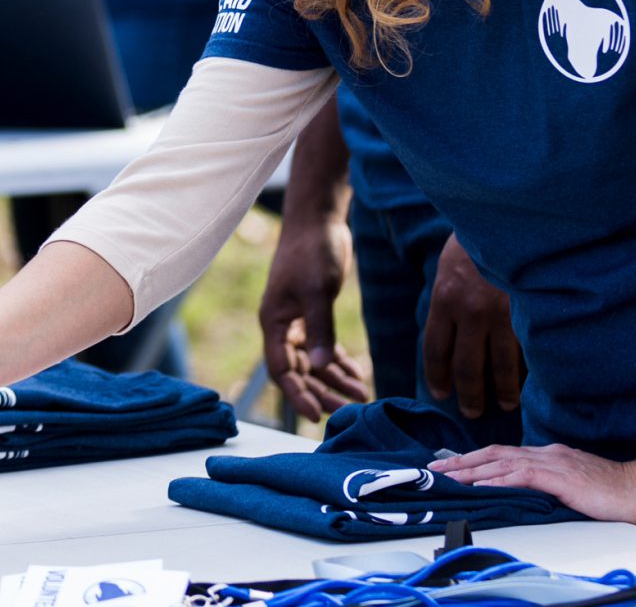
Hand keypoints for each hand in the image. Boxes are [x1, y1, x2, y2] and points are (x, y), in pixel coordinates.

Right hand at [259, 214, 369, 417]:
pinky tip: (356, 373)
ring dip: (334, 379)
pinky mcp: (313, 313)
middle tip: (349, 408)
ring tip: (361, 394)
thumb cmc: (312, 251)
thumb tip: (322, 367)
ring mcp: (297, 321)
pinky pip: (323, 346)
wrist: (317, 220)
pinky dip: (339, 361)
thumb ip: (319, 328)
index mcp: (273, 322)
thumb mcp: (317, 290)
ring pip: (313, 361)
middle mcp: (282, 326)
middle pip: (299, 371)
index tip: (316, 416)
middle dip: (322, 392)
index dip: (297, 394)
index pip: (280, 369)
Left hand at [422, 235, 522, 417]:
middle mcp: (470, 312)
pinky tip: (530, 382)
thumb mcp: (448, 270)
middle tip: (472, 412)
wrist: (506, 219)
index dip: (438, 377)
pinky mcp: (528, 312)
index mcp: (444, 300)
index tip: (442, 394)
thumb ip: (447, 303)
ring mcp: (502, 313)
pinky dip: (526, 370)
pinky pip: (525, 350)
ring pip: (500, 365)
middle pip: (466, 367)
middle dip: (469, 394)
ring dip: (502, 390)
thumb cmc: (474, 242)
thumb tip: (447, 336)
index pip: (436, 351)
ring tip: (505, 405)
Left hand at [430, 443, 635, 528]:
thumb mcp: (576, 489)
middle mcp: (548, 455)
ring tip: (448, 476)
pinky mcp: (561, 477)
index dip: (476, 460)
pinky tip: (480, 484)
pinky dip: (497, 479)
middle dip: (463, 461)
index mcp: (551, 456)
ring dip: (472, 469)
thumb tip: (528, 498)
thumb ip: (553, 489)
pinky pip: (521, 475)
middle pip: (495, 454)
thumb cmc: (618, 494)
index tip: (453, 466)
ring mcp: (554, 463)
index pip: (505, 455)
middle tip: (437, 469)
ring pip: (502, 462)